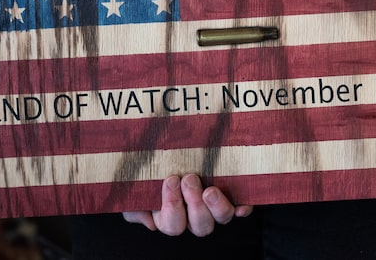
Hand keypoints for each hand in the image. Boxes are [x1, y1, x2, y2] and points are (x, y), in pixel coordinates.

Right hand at [122, 174, 253, 236]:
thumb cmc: (147, 172)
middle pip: (200, 226)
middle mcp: (193, 215)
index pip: (173, 225)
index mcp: (169, 216)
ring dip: (216, 206)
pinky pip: (239, 208)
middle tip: (189, 178)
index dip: (172, 206)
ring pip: (220, 219)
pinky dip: (243, 208)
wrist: (165, 150)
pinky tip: (243, 205)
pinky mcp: (229, 196)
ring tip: (209, 189)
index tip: (170, 179)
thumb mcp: (132, 190)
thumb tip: (149, 222)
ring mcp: (213, 207)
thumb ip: (134, 208)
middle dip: (194, 204)